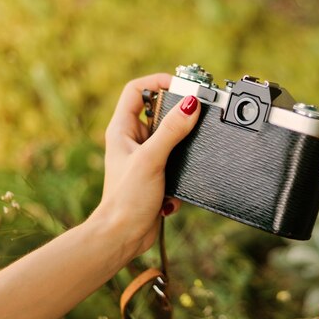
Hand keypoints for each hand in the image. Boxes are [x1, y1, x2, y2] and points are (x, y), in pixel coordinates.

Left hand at [89, 73, 200, 257]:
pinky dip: (179, 173)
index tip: (182, 84)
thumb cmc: (126, 199)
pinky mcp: (156, 175)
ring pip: (170, 138)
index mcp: (122, 129)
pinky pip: (175, 161)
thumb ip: (172, 131)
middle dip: (177, 115)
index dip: (157, 81)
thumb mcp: (152, 159)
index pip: (136, 90)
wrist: (122, 237)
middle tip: (196, 112)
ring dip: (181, 147)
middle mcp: (132, 140)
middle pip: (157, 111)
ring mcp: (144, 157)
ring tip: (184, 157)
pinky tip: (170, 192)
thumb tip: (190, 104)